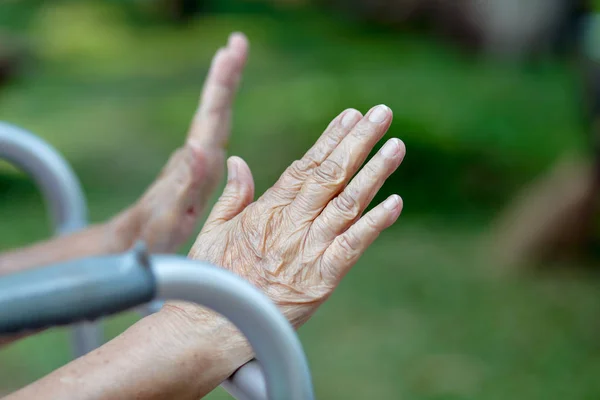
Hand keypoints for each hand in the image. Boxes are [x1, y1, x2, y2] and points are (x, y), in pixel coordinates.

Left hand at [112, 33, 248, 252]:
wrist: (137, 242)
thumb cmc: (153, 235)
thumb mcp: (171, 215)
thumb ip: (186, 185)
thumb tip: (201, 148)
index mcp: (195, 162)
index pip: (212, 116)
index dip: (223, 85)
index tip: (231, 53)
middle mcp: (196, 156)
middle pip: (214, 109)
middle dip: (226, 76)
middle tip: (237, 43)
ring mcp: (196, 161)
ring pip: (213, 117)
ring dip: (223, 86)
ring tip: (232, 57)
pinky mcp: (197, 170)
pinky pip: (213, 134)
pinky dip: (220, 113)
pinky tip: (224, 106)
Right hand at [185, 105, 404, 327]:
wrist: (213, 325)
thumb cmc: (215, 277)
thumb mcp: (215, 229)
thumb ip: (232, 194)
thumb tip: (238, 161)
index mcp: (269, 209)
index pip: (306, 165)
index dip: (331, 138)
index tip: (351, 115)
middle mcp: (293, 224)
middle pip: (331, 174)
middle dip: (358, 141)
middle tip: (382, 114)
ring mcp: (309, 250)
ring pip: (348, 203)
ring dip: (374, 172)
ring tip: (395, 146)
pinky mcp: (322, 279)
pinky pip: (353, 246)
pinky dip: (375, 224)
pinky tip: (395, 202)